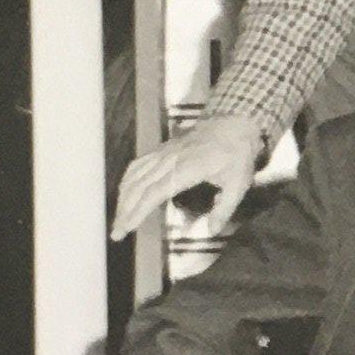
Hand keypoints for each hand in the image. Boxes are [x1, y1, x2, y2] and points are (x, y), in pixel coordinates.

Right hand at [113, 107, 265, 242]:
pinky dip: (127, 180)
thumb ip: (224, 209)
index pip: (154, 192)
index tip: (127, 227)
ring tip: (118, 218)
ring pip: (134, 175)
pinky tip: (124, 193)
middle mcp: (169, 160)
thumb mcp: (238, 183)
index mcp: (186, 169)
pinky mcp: (162, 149)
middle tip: (116, 232)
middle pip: (138, 187)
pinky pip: (138, 164)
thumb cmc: (237, 154)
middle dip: (124, 211)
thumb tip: (211, 230)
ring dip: (123, 198)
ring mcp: (163, 152)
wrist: (235, 122)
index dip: (138, 211)